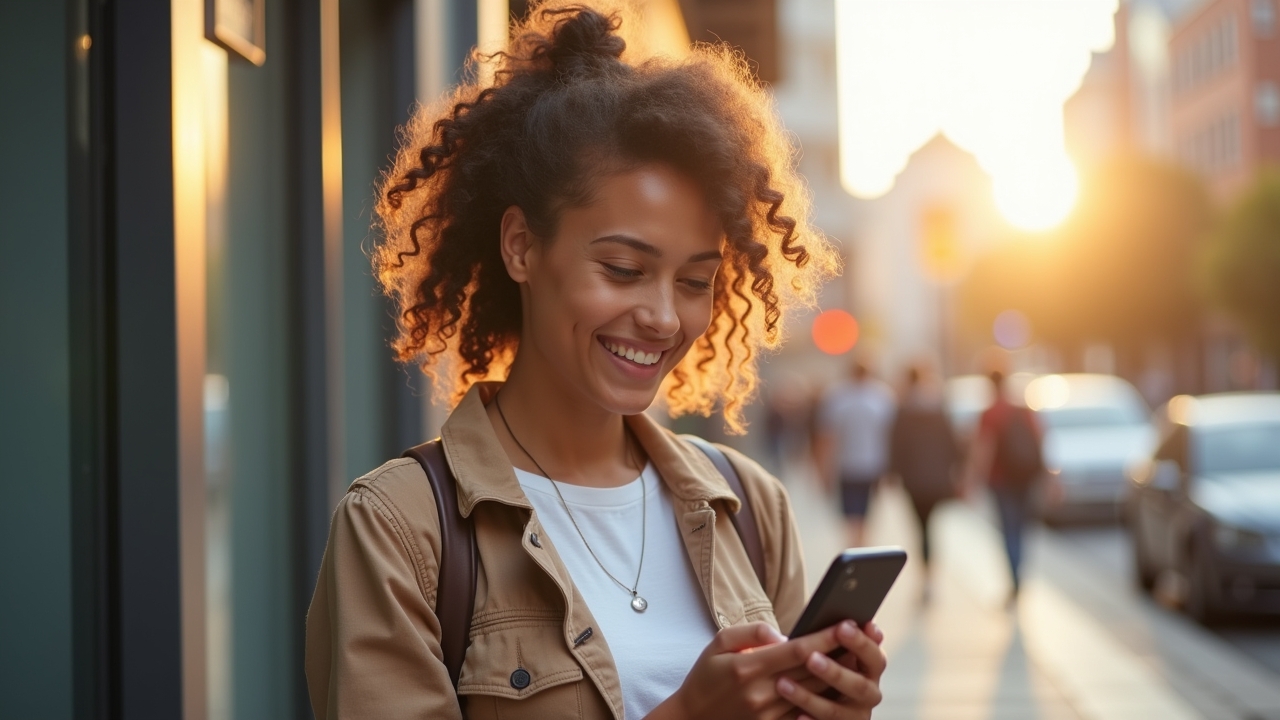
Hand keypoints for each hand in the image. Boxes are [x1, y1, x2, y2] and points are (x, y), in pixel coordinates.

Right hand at [650, 622, 844, 719]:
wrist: (692, 719)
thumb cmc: (706, 676)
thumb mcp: (718, 643)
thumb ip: (750, 632)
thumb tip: (780, 634)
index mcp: (749, 667)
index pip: (797, 650)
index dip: (824, 637)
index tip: (846, 623)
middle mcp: (762, 693)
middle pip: (812, 672)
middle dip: (840, 655)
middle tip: (864, 638)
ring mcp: (769, 715)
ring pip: (814, 695)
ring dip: (838, 677)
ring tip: (859, 659)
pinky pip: (806, 714)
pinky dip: (824, 699)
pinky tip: (839, 687)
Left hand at [775, 621, 886, 719]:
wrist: (822, 704)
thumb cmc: (819, 664)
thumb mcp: (829, 648)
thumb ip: (837, 636)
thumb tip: (848, 625)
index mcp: (871, 669)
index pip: (874, 656)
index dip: (861, 642)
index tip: (842, 627)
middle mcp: (868, 694)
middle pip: (858, 685)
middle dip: (835, 672)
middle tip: (811, 659)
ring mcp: (854, 716)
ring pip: (833, 710)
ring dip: (809, 698)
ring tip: (783, 684)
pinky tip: (796, 715)